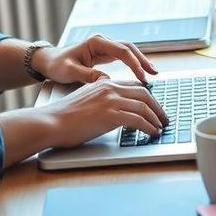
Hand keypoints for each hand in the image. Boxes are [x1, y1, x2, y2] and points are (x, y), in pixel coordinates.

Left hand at [33, 35, 158, 84]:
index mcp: (95, 42)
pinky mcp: (104, 54)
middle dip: (142, 60)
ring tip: (152, 74)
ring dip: (140, 61)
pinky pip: (123, 57)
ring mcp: (104, 46)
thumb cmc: (57, 65)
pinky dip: (133, 64)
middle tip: (153, 74)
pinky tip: (140, 73)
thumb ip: (87, 75)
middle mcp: (102, 41)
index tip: (142, 77)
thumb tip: (107, 81)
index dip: (134, 64)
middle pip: (129, 48)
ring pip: (128, 51)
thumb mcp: (69, 71)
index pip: (121, 51)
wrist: (48, 61)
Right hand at [42, 79, 168, 147]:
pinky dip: (149, 127)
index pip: (133, 86)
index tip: (153, 107)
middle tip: (163, 117)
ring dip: (156, 118)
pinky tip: (152, 133)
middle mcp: (110, 88)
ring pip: (144, 106)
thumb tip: (110, 108)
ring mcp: (111, 101)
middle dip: (157, 106)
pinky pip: (138, 120)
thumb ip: (99, 97)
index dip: (147, 96)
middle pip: (144, 93)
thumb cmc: (63, 116)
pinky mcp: (111, 115)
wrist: (51, 122)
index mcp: (104, 83)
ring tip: (160, 128)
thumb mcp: (84, 99)